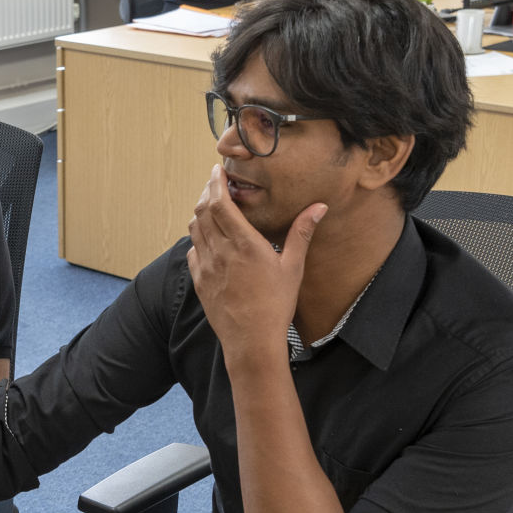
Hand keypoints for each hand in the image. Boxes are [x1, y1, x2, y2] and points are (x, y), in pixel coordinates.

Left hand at [186, 166, 325, 365]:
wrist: (252, 342)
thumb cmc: (276, 305)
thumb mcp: (293, 267)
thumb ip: (302, 232)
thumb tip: (319, 206)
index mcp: (244, 245)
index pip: (220, 204)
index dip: (216, 184)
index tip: (218, 171)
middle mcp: (221, 252)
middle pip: (202, 212)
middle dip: (206, 193)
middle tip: (215, 184)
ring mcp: (207, 267)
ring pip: (194, 229)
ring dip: (199, 213)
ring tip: (210, 206)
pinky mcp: (200, 282)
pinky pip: (192, 251)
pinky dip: (196, 238)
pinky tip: (206, 238)